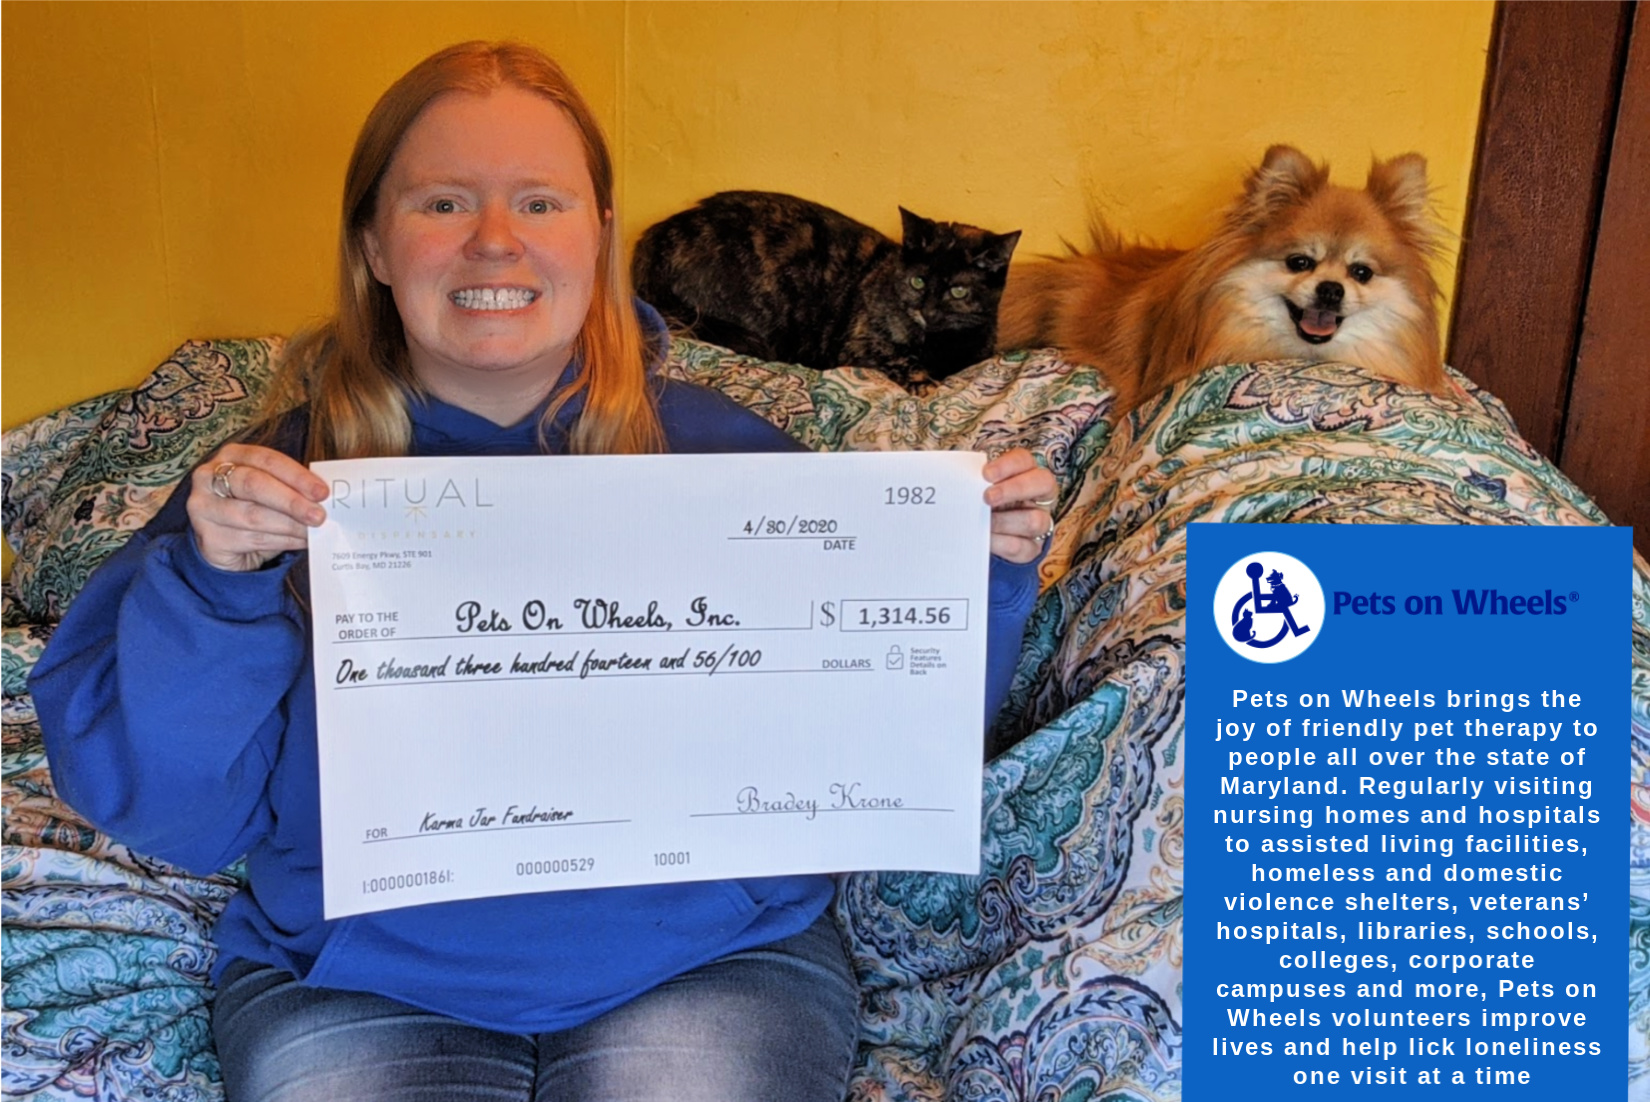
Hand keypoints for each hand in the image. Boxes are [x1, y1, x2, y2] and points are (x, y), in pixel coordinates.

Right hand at [186, 443, 329, 571]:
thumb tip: (324, 497)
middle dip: (291, 501)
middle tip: (319, 515)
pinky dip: (282, 542)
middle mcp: (209, 477)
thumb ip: (293, 488)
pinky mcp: (209, 538)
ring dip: (290, 526)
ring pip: (253, 516)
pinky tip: (299, 542)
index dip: (296, 475)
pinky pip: (252, 540)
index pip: (266, 460)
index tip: (322, 492)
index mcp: (231, 456)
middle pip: (254, 485)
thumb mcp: (272, 490)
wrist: (228, 545)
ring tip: (313, 532)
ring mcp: (203, 508)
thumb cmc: (255, 508)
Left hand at [982, 448, 1057, 563]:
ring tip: (984, 522)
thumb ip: (973, 483)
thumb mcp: (977, 489)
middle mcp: (1039, 495)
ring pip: (1036, 520)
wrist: (982, 537)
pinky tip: (986, 539)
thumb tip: (955, 479)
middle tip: (987, 497)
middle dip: (1014, 489)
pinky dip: (1001, 543)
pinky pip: (1023, 546)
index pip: (1024, 460)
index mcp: (1025, 473)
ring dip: (1005, 521)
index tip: (986, 474)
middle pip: (1043, 483)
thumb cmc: (979, 503)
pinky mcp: (1033, 547)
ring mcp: (1040, 522)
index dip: (1008, 465)